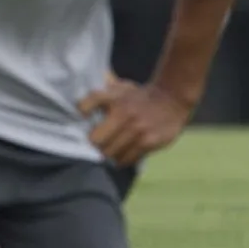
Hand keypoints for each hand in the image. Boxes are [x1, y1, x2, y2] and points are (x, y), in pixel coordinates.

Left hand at [80, 78, 194, 165]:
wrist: (171, 98)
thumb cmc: (139, 95)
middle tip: (93, 146)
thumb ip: (99, 94)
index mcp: (112, 99)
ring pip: (111, 152)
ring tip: (107, 152)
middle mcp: (123, 114)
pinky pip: (128, 158)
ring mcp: (136, 129)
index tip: (79, 122)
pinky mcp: (149, 142)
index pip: (84, 106)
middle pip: (95, 139)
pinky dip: (122, 160)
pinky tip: (121, 156)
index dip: (79, 115)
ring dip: (107, 154)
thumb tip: (77, 101)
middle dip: (92, 144)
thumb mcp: (118, 88)